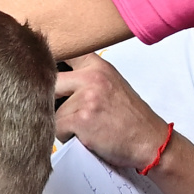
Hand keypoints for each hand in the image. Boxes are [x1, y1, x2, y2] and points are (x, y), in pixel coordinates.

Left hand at [53, 56, 172, 172]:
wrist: (150, 142)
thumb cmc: (130, 119)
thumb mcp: (111, 86)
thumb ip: (85, 78)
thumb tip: (50, 80)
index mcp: (98, 66)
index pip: (65, 52)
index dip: (50, 62)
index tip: (43, 68)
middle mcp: (92, 76)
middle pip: (49, 81)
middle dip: (51, 99)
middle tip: (70, 112)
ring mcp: (86, 96)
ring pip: (51, 110)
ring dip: (61, 123)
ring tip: (86, 127)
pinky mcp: (80, 118)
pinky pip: (56, 128)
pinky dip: (66, 137)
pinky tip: (86, 136)